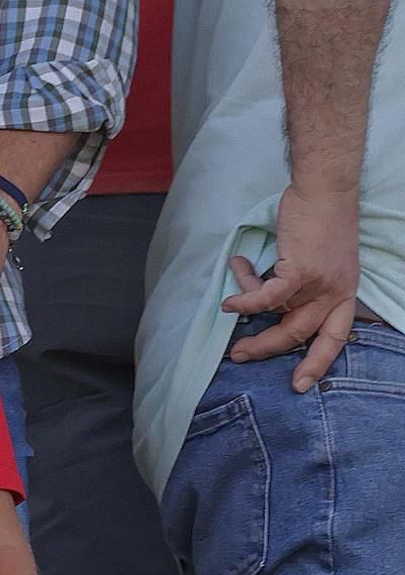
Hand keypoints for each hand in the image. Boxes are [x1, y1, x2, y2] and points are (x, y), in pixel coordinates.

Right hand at [224, 183, 359, 389]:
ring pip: (276, 312)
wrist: (324, 190)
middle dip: (266, 347)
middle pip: (299, 333)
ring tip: (229, 300)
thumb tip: (274, 303)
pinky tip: (229, 301)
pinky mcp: (300, 272)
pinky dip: (244, 299)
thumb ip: (306, 284)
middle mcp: (336, 292)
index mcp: (345, 292)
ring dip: (247, 308)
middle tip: (240, 354)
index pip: (335, 337)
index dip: (317, 363)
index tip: (299, 384)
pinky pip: (265, 298)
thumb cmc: (322, 217)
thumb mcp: (325, 259)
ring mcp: (319, 284)